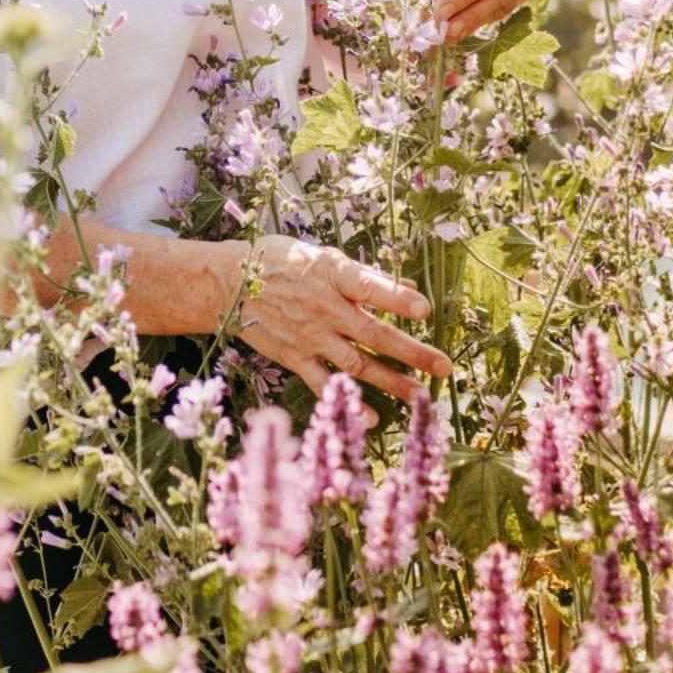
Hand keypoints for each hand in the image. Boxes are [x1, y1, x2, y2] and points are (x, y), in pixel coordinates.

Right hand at [222, 235, 451, 403]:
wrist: (228, 282)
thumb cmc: (279, 261)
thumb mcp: (320, 255)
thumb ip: (362, 275)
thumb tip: (406, 290)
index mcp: (331, 274)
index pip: (369, 286)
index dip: (397, 298)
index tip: (425, 310)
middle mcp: (323, 308)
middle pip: (374, 333)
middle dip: (412, 352)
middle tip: (444, 367)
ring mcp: (309, 335)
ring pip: (356, 363)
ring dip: (391, 381)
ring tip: (420, 396)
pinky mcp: (293, 356)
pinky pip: (323, 383)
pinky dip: (346, 401)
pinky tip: (371, 417)